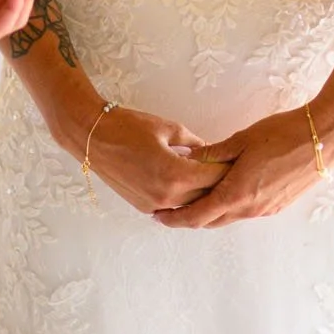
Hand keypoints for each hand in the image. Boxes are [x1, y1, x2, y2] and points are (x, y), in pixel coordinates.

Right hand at [80, 104, 229, 214]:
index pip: (214, 178)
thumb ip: (194, 143)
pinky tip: (191, 186)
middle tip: (232, 172)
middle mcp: (166, 195)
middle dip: (220, 184)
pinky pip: (172, 206)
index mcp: (175, 174)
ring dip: (202, 194)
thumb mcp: (168, 129)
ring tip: (212, 179)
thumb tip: (210, 151)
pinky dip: (184, 198)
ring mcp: (153, 204)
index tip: (240, 162)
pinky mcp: (143, 206)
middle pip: (206, 196)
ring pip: (189, 206)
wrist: (93, 137)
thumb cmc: (129, 127)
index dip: (229, 169)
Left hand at [154, 108, 326, 228]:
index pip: (197, 215)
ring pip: (229, 218)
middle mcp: (250, 208)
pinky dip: (229, 208)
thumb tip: (186, 158)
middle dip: (188, 218)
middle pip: (210, 222)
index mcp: (237, 194)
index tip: (158, 215)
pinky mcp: (278, 205)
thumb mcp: (242, 140)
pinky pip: (246, 213)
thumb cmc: (284, 134)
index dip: (175, 218)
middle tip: (170, 210)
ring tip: (194, 200)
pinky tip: (225, 193)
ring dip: (210, 213)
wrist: (324, 139)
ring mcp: (266, 210)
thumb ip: (213, 153)